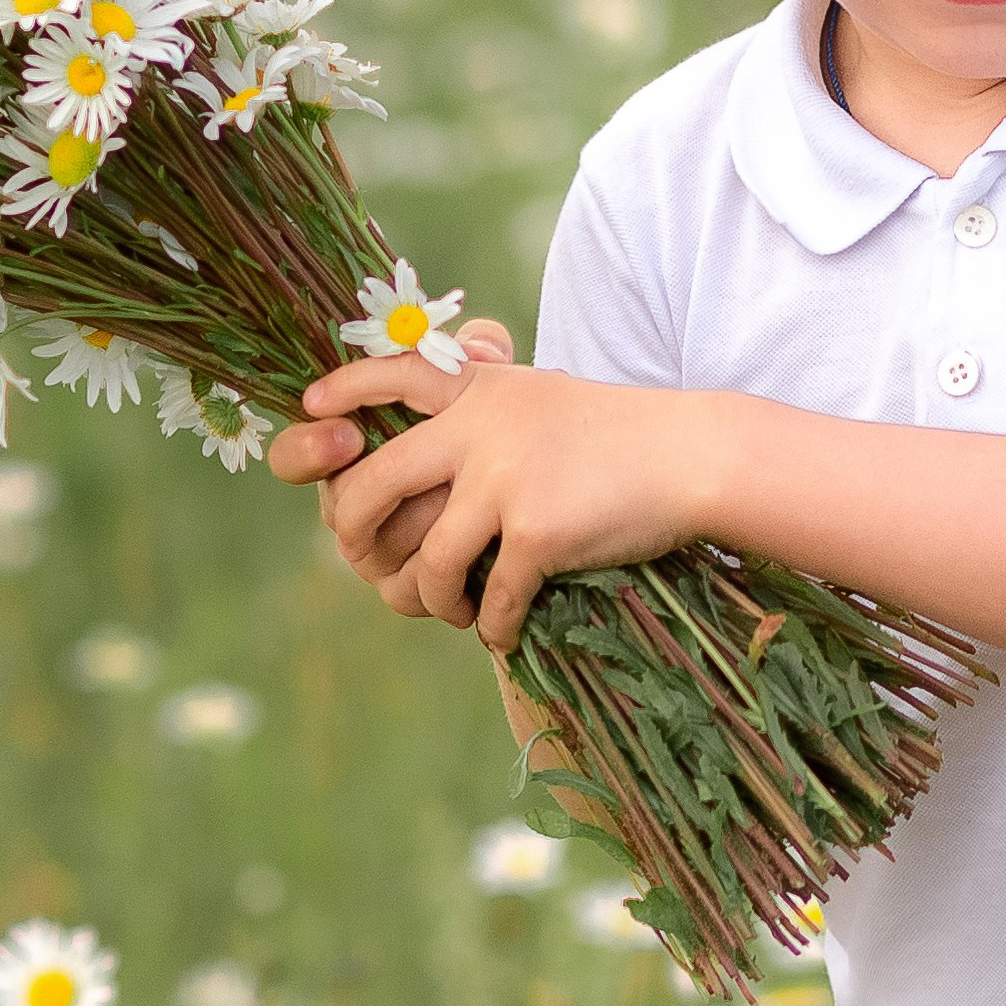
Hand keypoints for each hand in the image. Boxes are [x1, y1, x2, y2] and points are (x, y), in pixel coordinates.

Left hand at [276, 345, 718, 650]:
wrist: (692, 458)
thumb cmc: (614, 436)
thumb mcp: (537, 397)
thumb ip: (476, 412)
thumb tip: (398, 458)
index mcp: (476, 387)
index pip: (386, 375)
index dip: (340, 395)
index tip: (314, 416)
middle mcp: (478, 427)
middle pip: (368, 488)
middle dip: (354, 538)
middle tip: (373, 566)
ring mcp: (504, 480)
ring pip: (426, 563)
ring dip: (433, 600)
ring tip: (454, 609)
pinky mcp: (536, 532)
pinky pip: (487, 600)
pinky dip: (490, 626)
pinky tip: (502, 630)